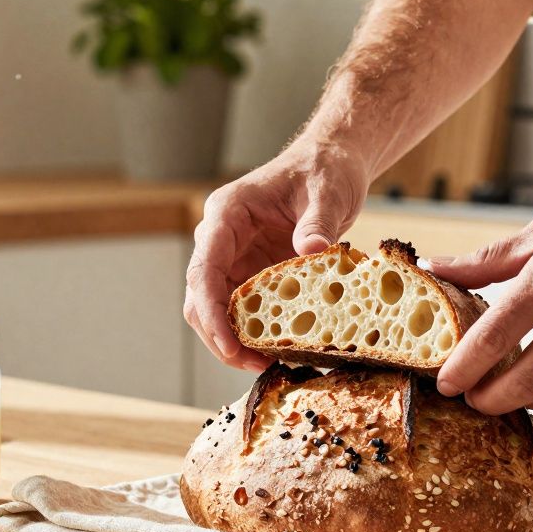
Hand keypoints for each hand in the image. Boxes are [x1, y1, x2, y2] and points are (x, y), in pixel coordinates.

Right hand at [184, 141, 369, 370]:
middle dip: (220, 337)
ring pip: (215, 311)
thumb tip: (311, 250)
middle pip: (200, 298)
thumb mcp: (327, 191)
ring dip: (234, 341)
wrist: (332, 165)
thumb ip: (318, 220)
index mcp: (227, 214)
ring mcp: (233, 259)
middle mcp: (221, 240)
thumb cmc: (325, 170)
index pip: (205, 268)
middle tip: (254, 366)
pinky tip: (278, 352)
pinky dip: (254, 334)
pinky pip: (242, 311)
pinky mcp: (251, 274)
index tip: (229, 345)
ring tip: (267, 366)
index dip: (211, 312)